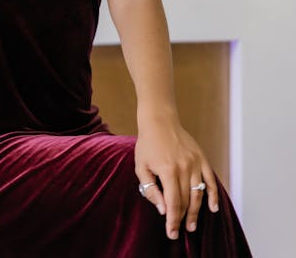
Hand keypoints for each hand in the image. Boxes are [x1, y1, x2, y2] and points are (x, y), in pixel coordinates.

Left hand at [135, 115, 218, 239]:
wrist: (160, 120)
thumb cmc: (147, 144)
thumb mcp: (141, 167)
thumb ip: (150, 189)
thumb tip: (163, 210)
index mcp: (168, 170)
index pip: (173, 203)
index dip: (173, 220)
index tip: (171, 233)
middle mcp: (184, 167)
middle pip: (186, 200)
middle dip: (183, 219)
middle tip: (181, 231)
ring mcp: (195, 162)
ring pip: (198, 193)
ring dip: (196, 211)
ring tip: (192, 225)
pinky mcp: (201, 158)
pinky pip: (210, 179)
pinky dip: (213, 195)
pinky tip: (212, 208)